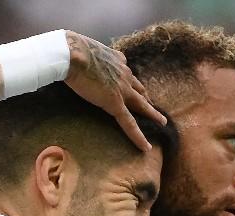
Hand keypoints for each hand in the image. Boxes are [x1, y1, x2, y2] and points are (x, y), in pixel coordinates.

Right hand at [64, 31, 166, 152]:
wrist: (73, 54)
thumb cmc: (73, 51)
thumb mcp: (88, 50)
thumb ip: (92, 56)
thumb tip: (84, 60)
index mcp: (117, 61)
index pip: (128, 74)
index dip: (132, 82)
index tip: (135, 87)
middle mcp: (124, 74)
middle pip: (140, 89)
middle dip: (148, 99)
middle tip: (156, 107)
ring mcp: (122, 89)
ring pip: (142, 104)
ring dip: (152, 113)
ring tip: (161, 122)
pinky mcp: (116, 103)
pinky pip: (130, 123)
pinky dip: (138, 136)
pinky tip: (145, 147)